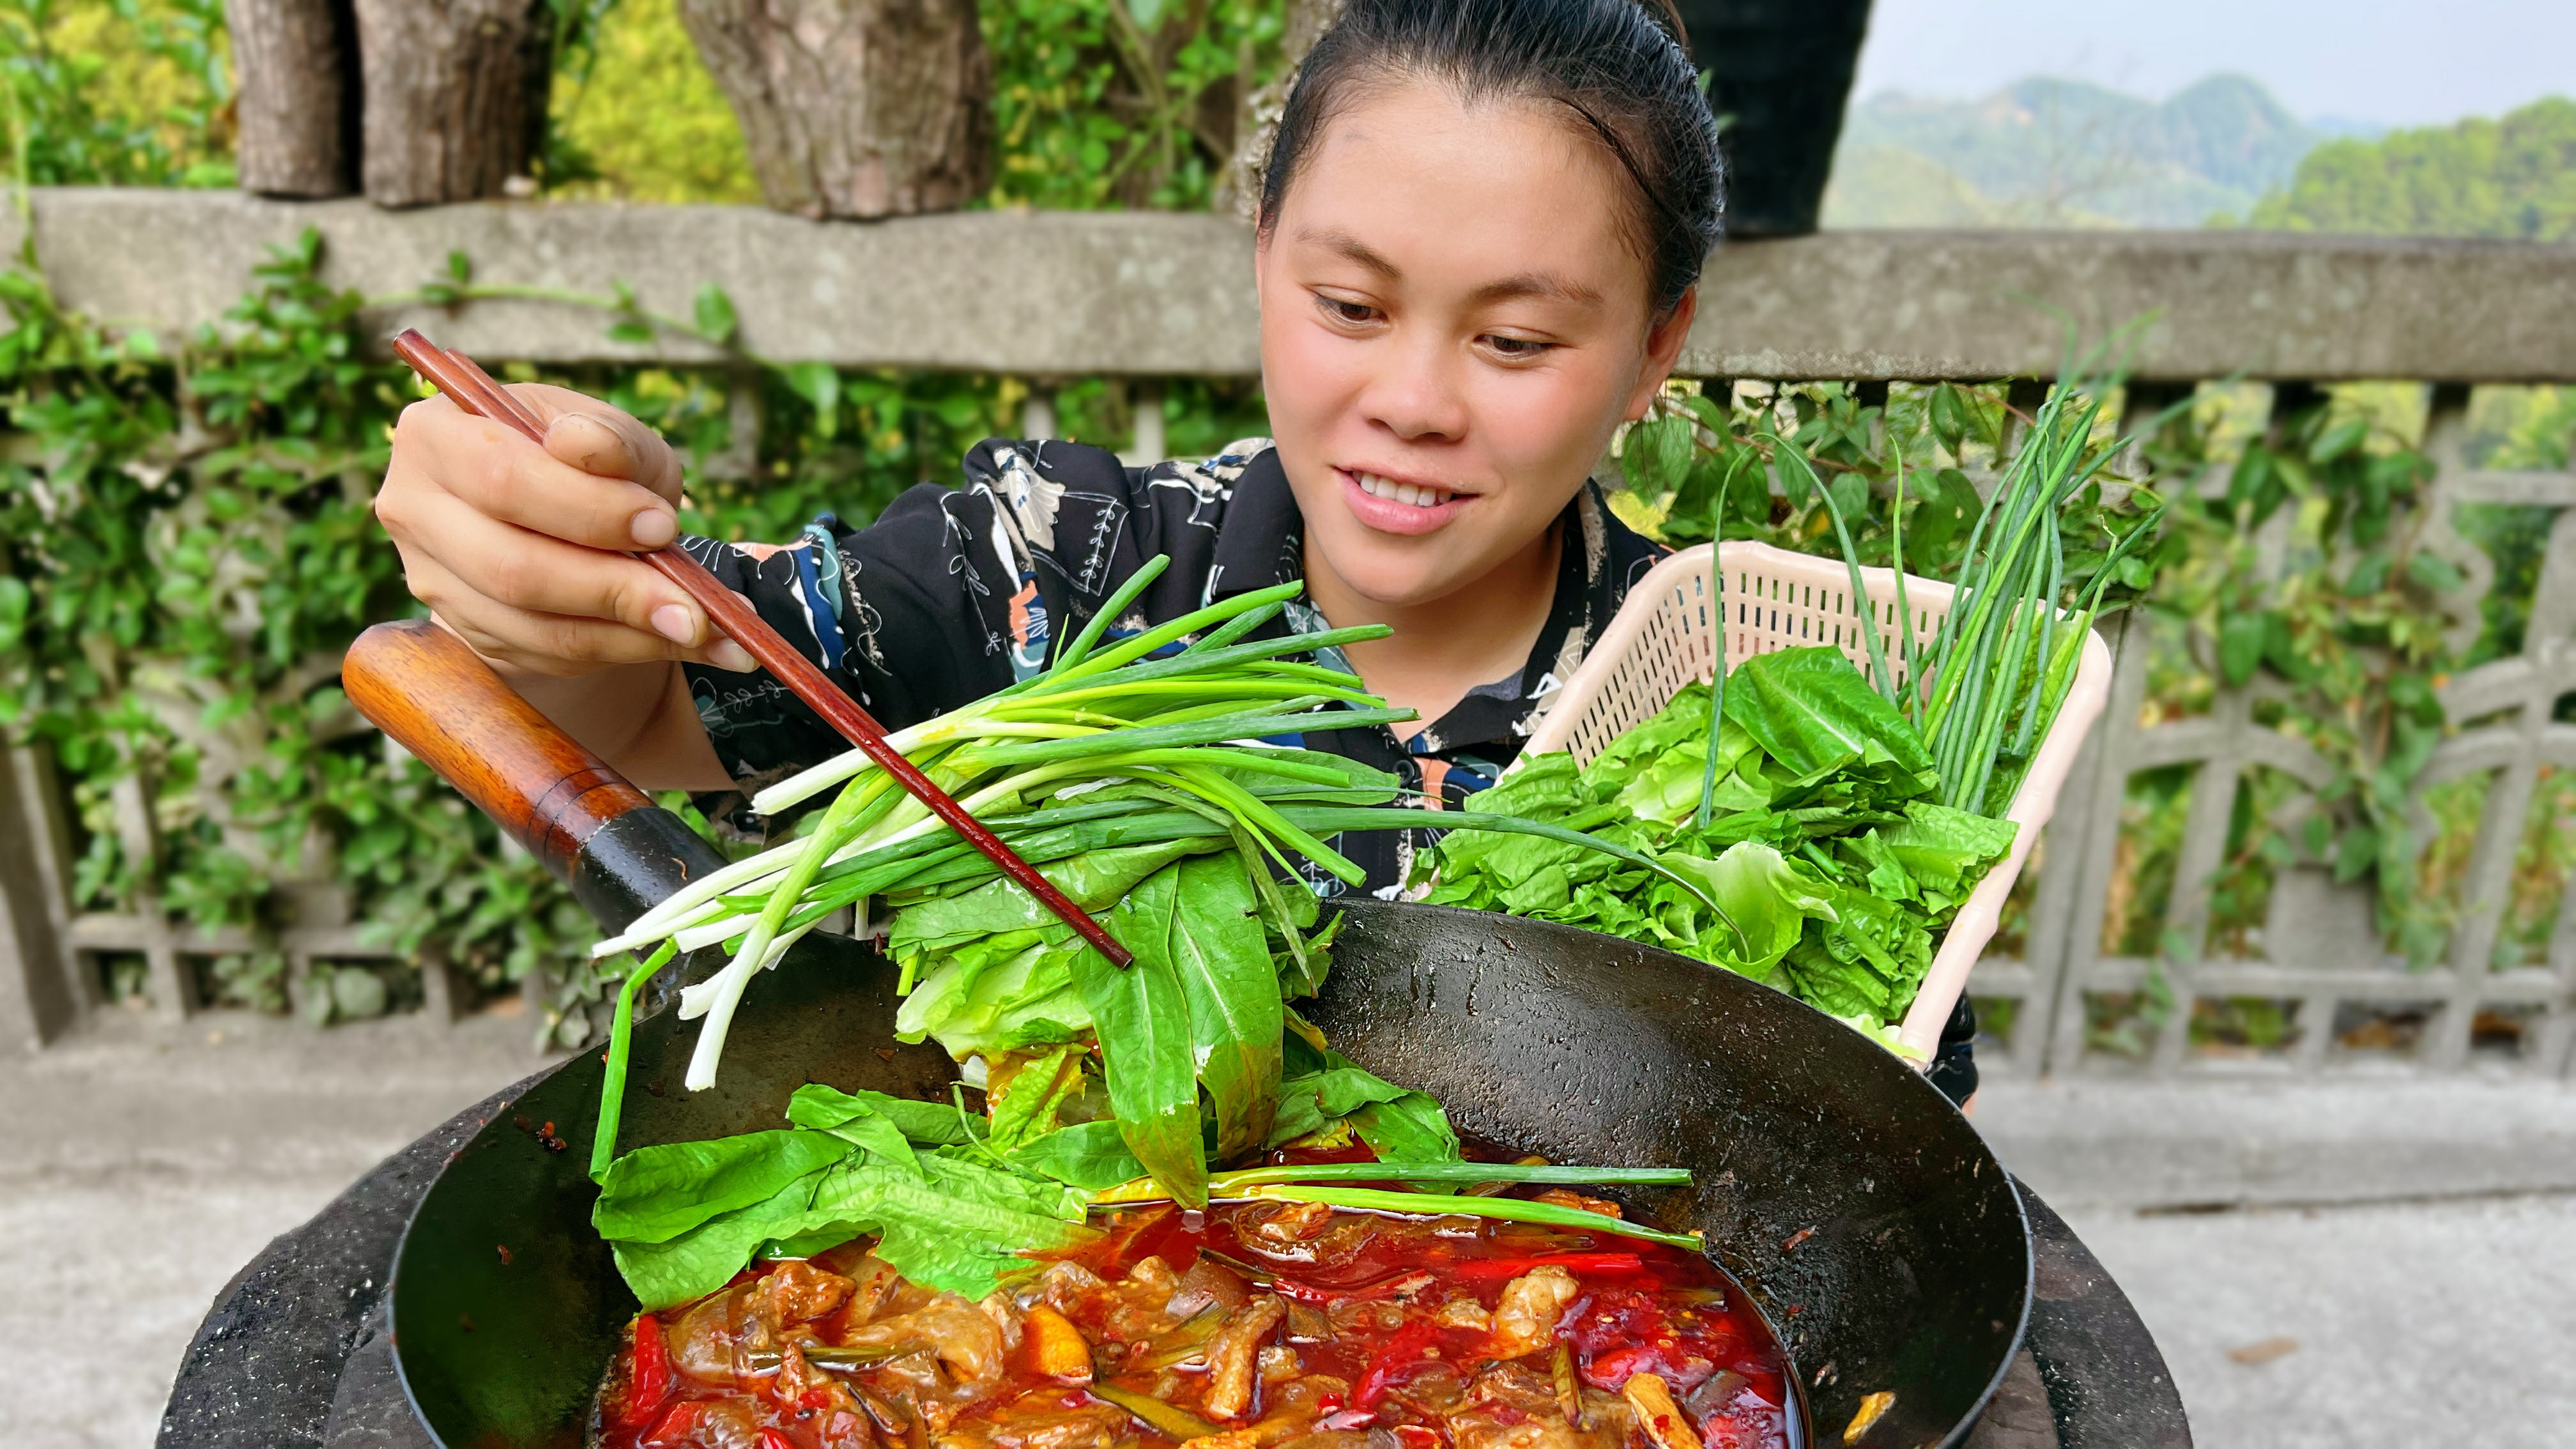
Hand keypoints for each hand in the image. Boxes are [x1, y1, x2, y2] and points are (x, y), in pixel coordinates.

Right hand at [378, 382, 756, 676]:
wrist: (558, 517)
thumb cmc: (584, 463)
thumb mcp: (609, 434)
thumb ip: (608, 439)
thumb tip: (585, 447)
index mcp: (435, 435)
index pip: (502, 479)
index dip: (587, 509)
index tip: (663, 525)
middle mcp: (414, 511)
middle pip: (512, 568)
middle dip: (616, 589)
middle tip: (697, 607)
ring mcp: (433, 582)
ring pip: (533, 626)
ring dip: (631, 635)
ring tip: (706, 631)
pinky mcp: (467, 635)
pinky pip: (548, 656)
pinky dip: (623, 652)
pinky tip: (679, 643)